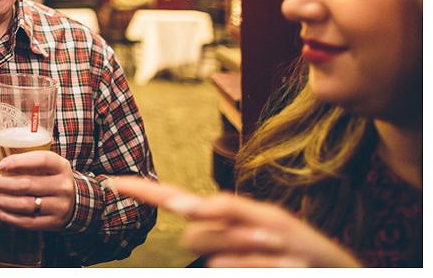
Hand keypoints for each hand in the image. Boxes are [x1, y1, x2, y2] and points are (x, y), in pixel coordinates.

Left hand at [0, 130, 74, 230]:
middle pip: (28, 184)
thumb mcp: (42, 161)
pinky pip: (27, 221)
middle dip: (3, 183)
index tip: (0, 164)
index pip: (41, 160)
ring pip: (25, 204)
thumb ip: (16, 147)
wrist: (73, 200)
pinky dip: (8, 217)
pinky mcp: (53, 222)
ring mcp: (59, 205)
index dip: (19, 161)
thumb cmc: (49, 176)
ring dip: (2, 201)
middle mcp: (63, 185)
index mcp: (60, 165)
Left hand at [108, 177, 360, 266]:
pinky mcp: (279, 264)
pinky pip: (237, 268)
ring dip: (231, 262)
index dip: (147, 192)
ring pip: (214, 255)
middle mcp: (250, 219)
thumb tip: (192, 216)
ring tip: (264, 260)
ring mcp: (267, 242)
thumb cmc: (287, 252)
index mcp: (241, 211)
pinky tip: (274, 269)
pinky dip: (249, 271)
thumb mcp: (256, 232)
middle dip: (206, 245)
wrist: (339, 268)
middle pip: (194, 234)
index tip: (112, 183)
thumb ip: (222, 223)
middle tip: (241, 250)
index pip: (184, 198)